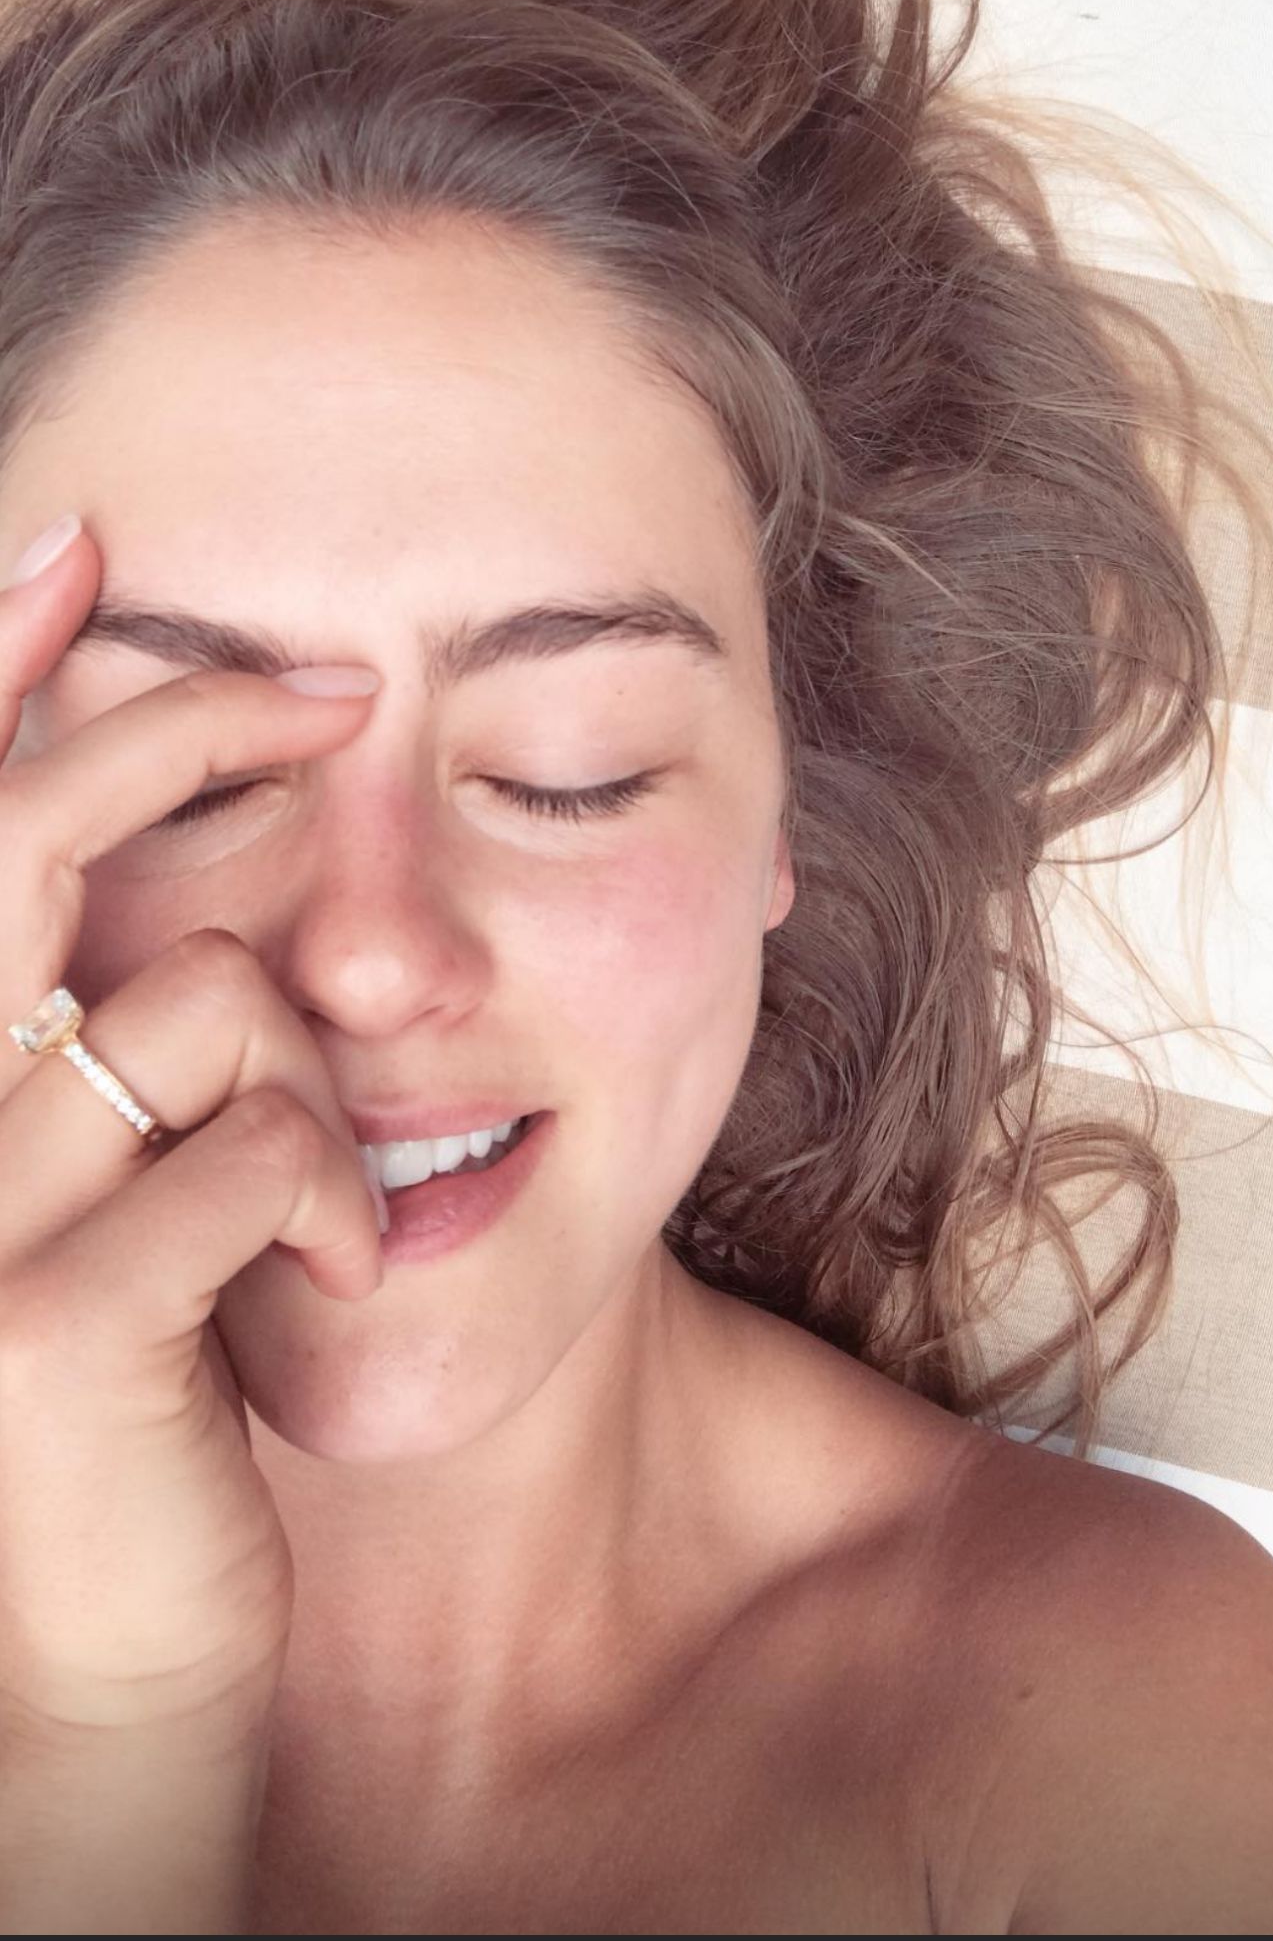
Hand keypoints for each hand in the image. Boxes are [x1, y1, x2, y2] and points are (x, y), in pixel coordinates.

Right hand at [0, 520, 383, 1739]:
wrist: (113, 1635)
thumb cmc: (141, 1368)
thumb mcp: (107, 1178)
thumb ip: (118, 1021)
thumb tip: (213, 868)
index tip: (77, 536)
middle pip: (24, 843)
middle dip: (183, 729)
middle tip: (336, 696)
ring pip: (197, 997)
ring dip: (306, 1068)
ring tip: (321, 1175)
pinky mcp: (56, 1332)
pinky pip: (261, 1150)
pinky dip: (337, 1190)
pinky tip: (342, 1262)